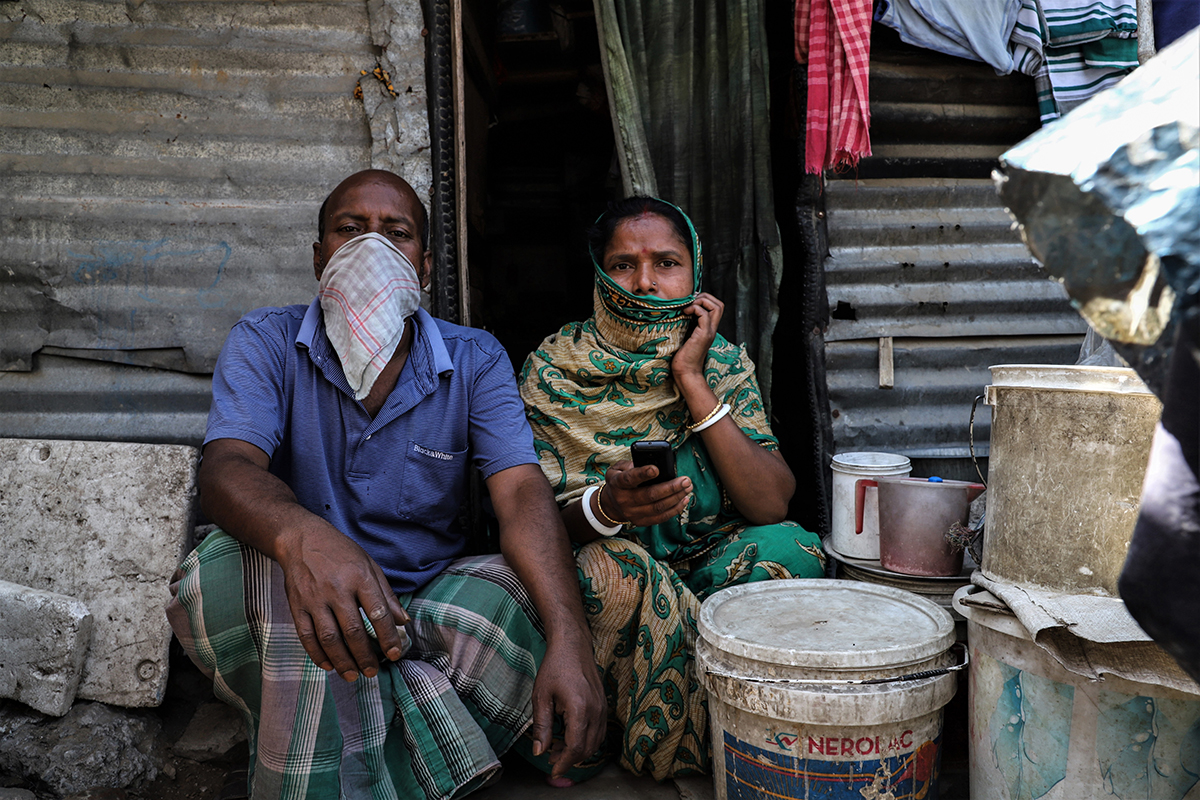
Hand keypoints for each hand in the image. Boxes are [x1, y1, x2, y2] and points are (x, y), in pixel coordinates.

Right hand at [276, 524, 409, 681]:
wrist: (301, 539)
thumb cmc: (341, 552)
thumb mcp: (369, 565)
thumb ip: (386, 595)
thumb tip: (403, 622)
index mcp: (360, 577)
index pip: (378, 613)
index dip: (388, 637)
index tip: (395, 653)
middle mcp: (337, 589)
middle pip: (353, 631)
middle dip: (365, 656)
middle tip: (372, 672)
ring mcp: (315, 599)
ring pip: (330, 638)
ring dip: (342, 661)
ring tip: (353, 675)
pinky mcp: (297, 606)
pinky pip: (307, 636)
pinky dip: (317, 654)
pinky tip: (328, 665)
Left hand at [527, 634, 606, 778]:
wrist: (573, 645)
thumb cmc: (555, 666)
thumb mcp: (541, 696)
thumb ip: (541, 726)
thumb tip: (540, 751)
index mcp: (579, 709)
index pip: (576, 747)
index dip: (564, 763)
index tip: (553, 771)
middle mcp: (596, 710)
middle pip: (587, 748)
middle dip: (569, 759)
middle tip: (551, 759)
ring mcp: (603, 707)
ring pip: (595, 741)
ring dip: (578, 750)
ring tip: (557, 748)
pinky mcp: (604, 704)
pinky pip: (599, 730)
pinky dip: (586, 739)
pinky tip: (569, 735)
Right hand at [601, 460, 691, 526]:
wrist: (611, 504)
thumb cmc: (620, 480)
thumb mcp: (618, 468)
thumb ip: (632, 464)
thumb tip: (651, 463)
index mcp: (618, 483)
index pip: (630, 479)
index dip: (643, 474)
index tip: (656, 469)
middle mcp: (624, 500)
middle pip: (650, 495)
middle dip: (671, 487)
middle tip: (686, 480)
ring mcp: (632, 513)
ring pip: (658, 507)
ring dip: (676, 498)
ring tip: (688, 488)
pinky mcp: (641, 522)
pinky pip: (661, 517)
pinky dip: (675, 509)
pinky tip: (684, 499)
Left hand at [671, 292, 723, 384]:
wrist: (685, 372)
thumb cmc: (682, 356)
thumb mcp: (685, 335)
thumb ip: (687, 324)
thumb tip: (679, 311)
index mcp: (708, 328)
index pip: (716, 307)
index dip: (705, 299)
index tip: (690, 303)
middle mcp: (712, 329)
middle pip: (719, 304)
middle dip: (705, 297)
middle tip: (690, 302)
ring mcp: (709, 331)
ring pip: (716, 307)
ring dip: (701, 301)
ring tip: (688, 307)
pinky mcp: (703, 335)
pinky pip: (704, 314)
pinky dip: (694, 309)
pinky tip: (684, 313)